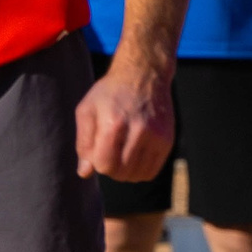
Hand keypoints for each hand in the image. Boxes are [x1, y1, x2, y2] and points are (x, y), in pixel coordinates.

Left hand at [75, 55, 172, 181]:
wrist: (143, 75)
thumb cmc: (109, 94)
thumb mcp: (87, 110)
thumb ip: (83, 143)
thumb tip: (85, 173)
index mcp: (114, 122)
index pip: (105, 164)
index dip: (97, 164)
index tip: (96, 152)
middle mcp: (139, 130)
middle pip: (121, 173)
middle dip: (110, 169)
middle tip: (108, 153)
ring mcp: (157, 136)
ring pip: (138, 175)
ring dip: (125, 172)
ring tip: (120, 154)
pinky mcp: (168, 140)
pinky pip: (152, 171)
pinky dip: (139, 170)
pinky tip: (132, 156)